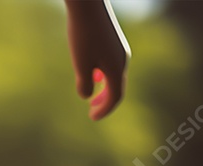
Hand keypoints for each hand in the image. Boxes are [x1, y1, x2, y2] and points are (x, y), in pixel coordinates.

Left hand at [66, 0, 130, 119]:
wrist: (88, 4)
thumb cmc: (83, 35)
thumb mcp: (81, 65)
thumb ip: (84, 84)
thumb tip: (87, 95)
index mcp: (117, 68)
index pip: (115, 97)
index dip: (104, 110)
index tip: (91, 117)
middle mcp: (122, 59)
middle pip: (117, 87)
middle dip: (105, 102)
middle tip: (92, 111)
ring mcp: (119, 49)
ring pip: (114, 75)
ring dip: (104, 89)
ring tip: (92, 97)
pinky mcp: (113, 40)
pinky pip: (111, 64)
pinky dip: (104, 75)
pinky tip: (94, 75)